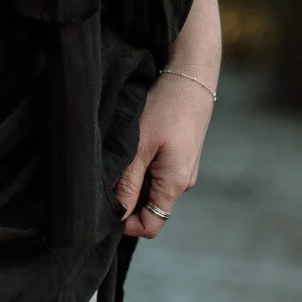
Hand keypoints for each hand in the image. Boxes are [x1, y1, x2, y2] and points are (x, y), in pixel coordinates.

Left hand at [115, 71, 213, 239]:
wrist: (192, 75)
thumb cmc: (166, 106)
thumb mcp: (139, 146)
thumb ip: (128, 184)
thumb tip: (118, 215)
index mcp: (175, 184)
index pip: (150, 226)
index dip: (127, 224)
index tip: (108, 206)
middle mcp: (184, 183)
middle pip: (150, 210)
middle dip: (129, 201)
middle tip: (112, 177)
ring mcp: (185, 171)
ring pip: (152, 192)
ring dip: (135, 183)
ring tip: (126, 158)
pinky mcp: (182, 158)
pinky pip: (159, 176)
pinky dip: (144, 170)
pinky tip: (137, 150)